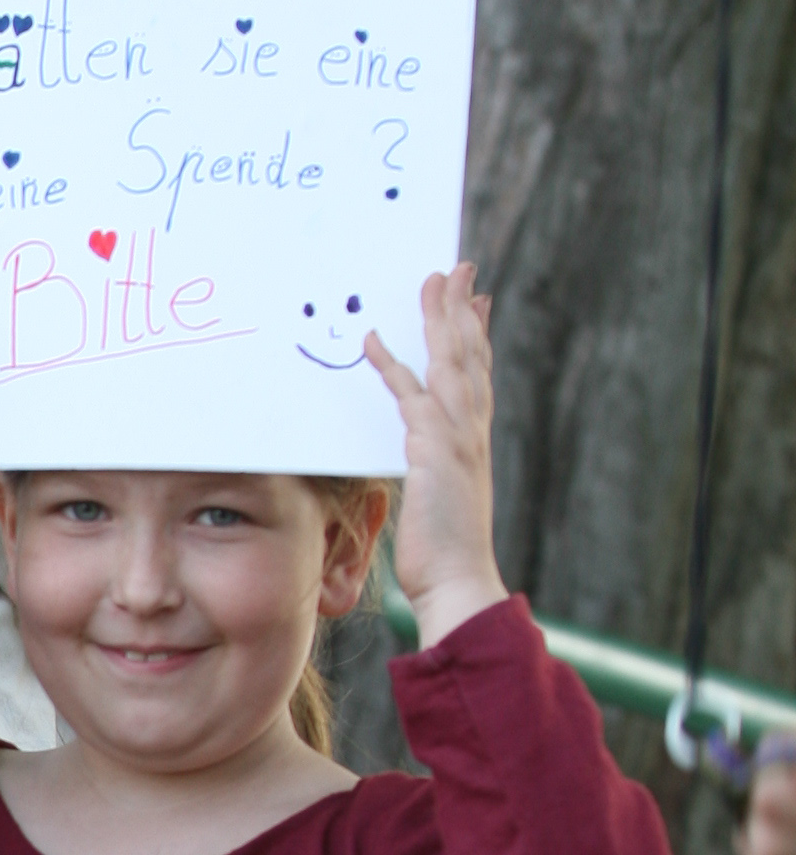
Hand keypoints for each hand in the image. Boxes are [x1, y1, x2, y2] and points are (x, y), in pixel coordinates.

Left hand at [366, 263, 506, 645]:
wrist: (461, 583)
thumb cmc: (447, 555)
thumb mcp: (443, 505)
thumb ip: (437, 478)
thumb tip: (429, 474)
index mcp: (473, 443)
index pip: (477, 377)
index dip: (477, 337)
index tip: (478, 303)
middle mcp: (471, 432)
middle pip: (470, 356)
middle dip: (464, 310)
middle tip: (460, 271)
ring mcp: (456, 438)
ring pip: (451, 363)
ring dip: (441, 319)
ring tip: (435, 281)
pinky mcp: (434, 451)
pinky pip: (410, 396)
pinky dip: (393, 366)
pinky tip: (375, 340)